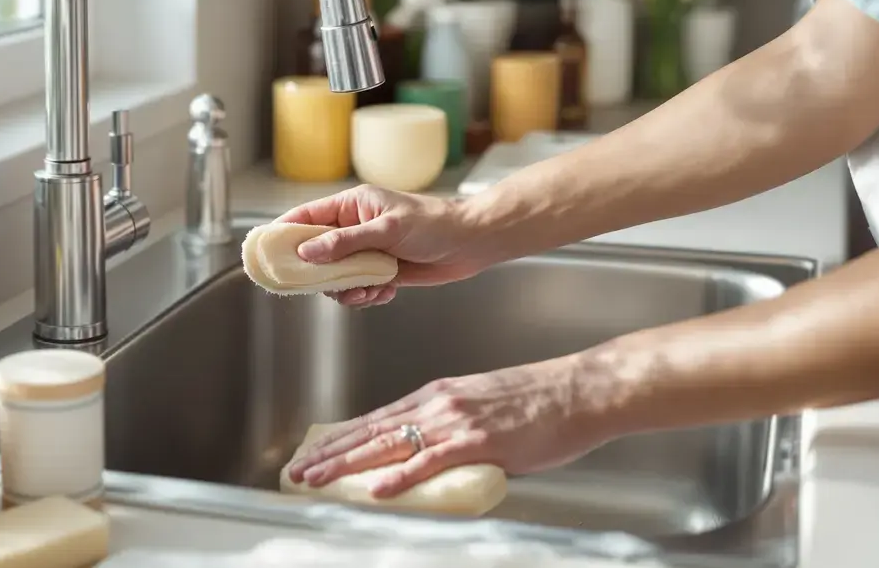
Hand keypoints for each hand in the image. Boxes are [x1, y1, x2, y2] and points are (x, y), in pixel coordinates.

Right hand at [274, 185, 491, 306]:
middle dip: (319, 273)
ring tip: (366, 290)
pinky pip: (358, 289)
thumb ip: (346, 242)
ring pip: (336, 277)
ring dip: (346, 289)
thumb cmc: (434, 224)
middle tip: (325, 286)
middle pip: (316, 253)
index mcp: (352, 206)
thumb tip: (308, 252)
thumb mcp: (387, 230)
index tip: (267, 251)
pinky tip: (385, 292)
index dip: (284, 233)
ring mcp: (367, 252)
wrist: (471, 244)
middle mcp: (355, 228)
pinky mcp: (381, 272)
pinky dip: (366, 296)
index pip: (306, 217)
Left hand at [283, 358, 606, 499]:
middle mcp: (438, 404)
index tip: (314, 450)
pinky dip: (401, 476)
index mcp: (437, 395)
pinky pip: (430, 461)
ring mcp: (456, 421)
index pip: (376, 418)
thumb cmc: (540, 401)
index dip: (341, 436)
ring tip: (317, 478)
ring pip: (389, 443)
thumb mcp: (483, 406)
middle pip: (371, 430)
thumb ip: (454, 427)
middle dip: (330, 452)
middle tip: (298, 469)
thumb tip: (435, 452)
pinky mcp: (478, 441)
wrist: (579, 390)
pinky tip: (377, 489)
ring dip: (347, 464)